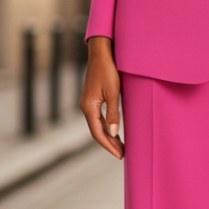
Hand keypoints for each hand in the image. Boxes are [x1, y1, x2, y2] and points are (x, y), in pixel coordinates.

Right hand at [79, 37, 123, 159]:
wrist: (101, 52)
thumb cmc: (108, 70)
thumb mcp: (113, 92)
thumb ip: (113, 114)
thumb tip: (112, 133)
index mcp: (89, 107)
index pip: (97, 133)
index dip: (108, 145)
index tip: (120, 155)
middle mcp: (85, 106)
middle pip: (96, 131)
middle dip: (109, 143)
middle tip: (123, 154)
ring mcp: (87, 102)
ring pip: (97, 125)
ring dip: (108, 136)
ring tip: (121, 146)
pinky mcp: (92, 98)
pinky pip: (98, 117)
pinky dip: (106, 126)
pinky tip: (115, 131)